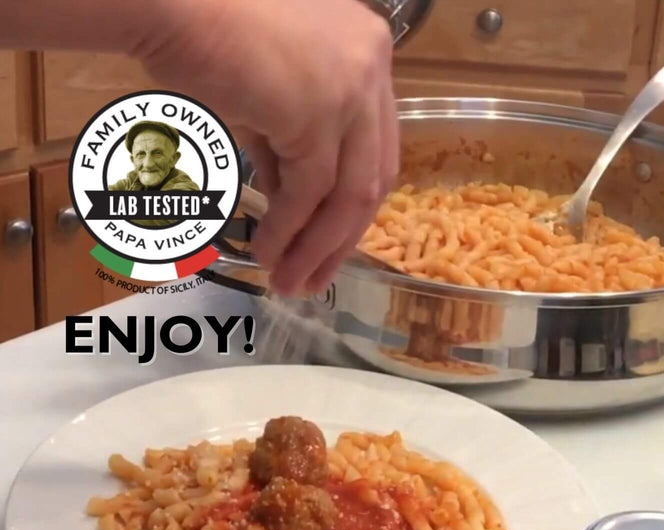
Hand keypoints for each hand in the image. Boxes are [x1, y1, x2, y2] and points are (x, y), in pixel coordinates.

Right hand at [138, 0, 397, 294]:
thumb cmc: (200, 26)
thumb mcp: (267, 86)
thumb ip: (290, 135)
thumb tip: (289, 194)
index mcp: (367, 49)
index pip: (376, 144)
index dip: (352, 201)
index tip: (329, 240)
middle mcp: (371, 66)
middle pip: (374, 174)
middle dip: (342, 236)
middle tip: (316, 276)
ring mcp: (350, 89)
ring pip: (348, 192)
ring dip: (318, 246)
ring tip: (292, 282)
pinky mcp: (319, 113)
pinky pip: (311, 191)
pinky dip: (292, 230)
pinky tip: (271, 254)